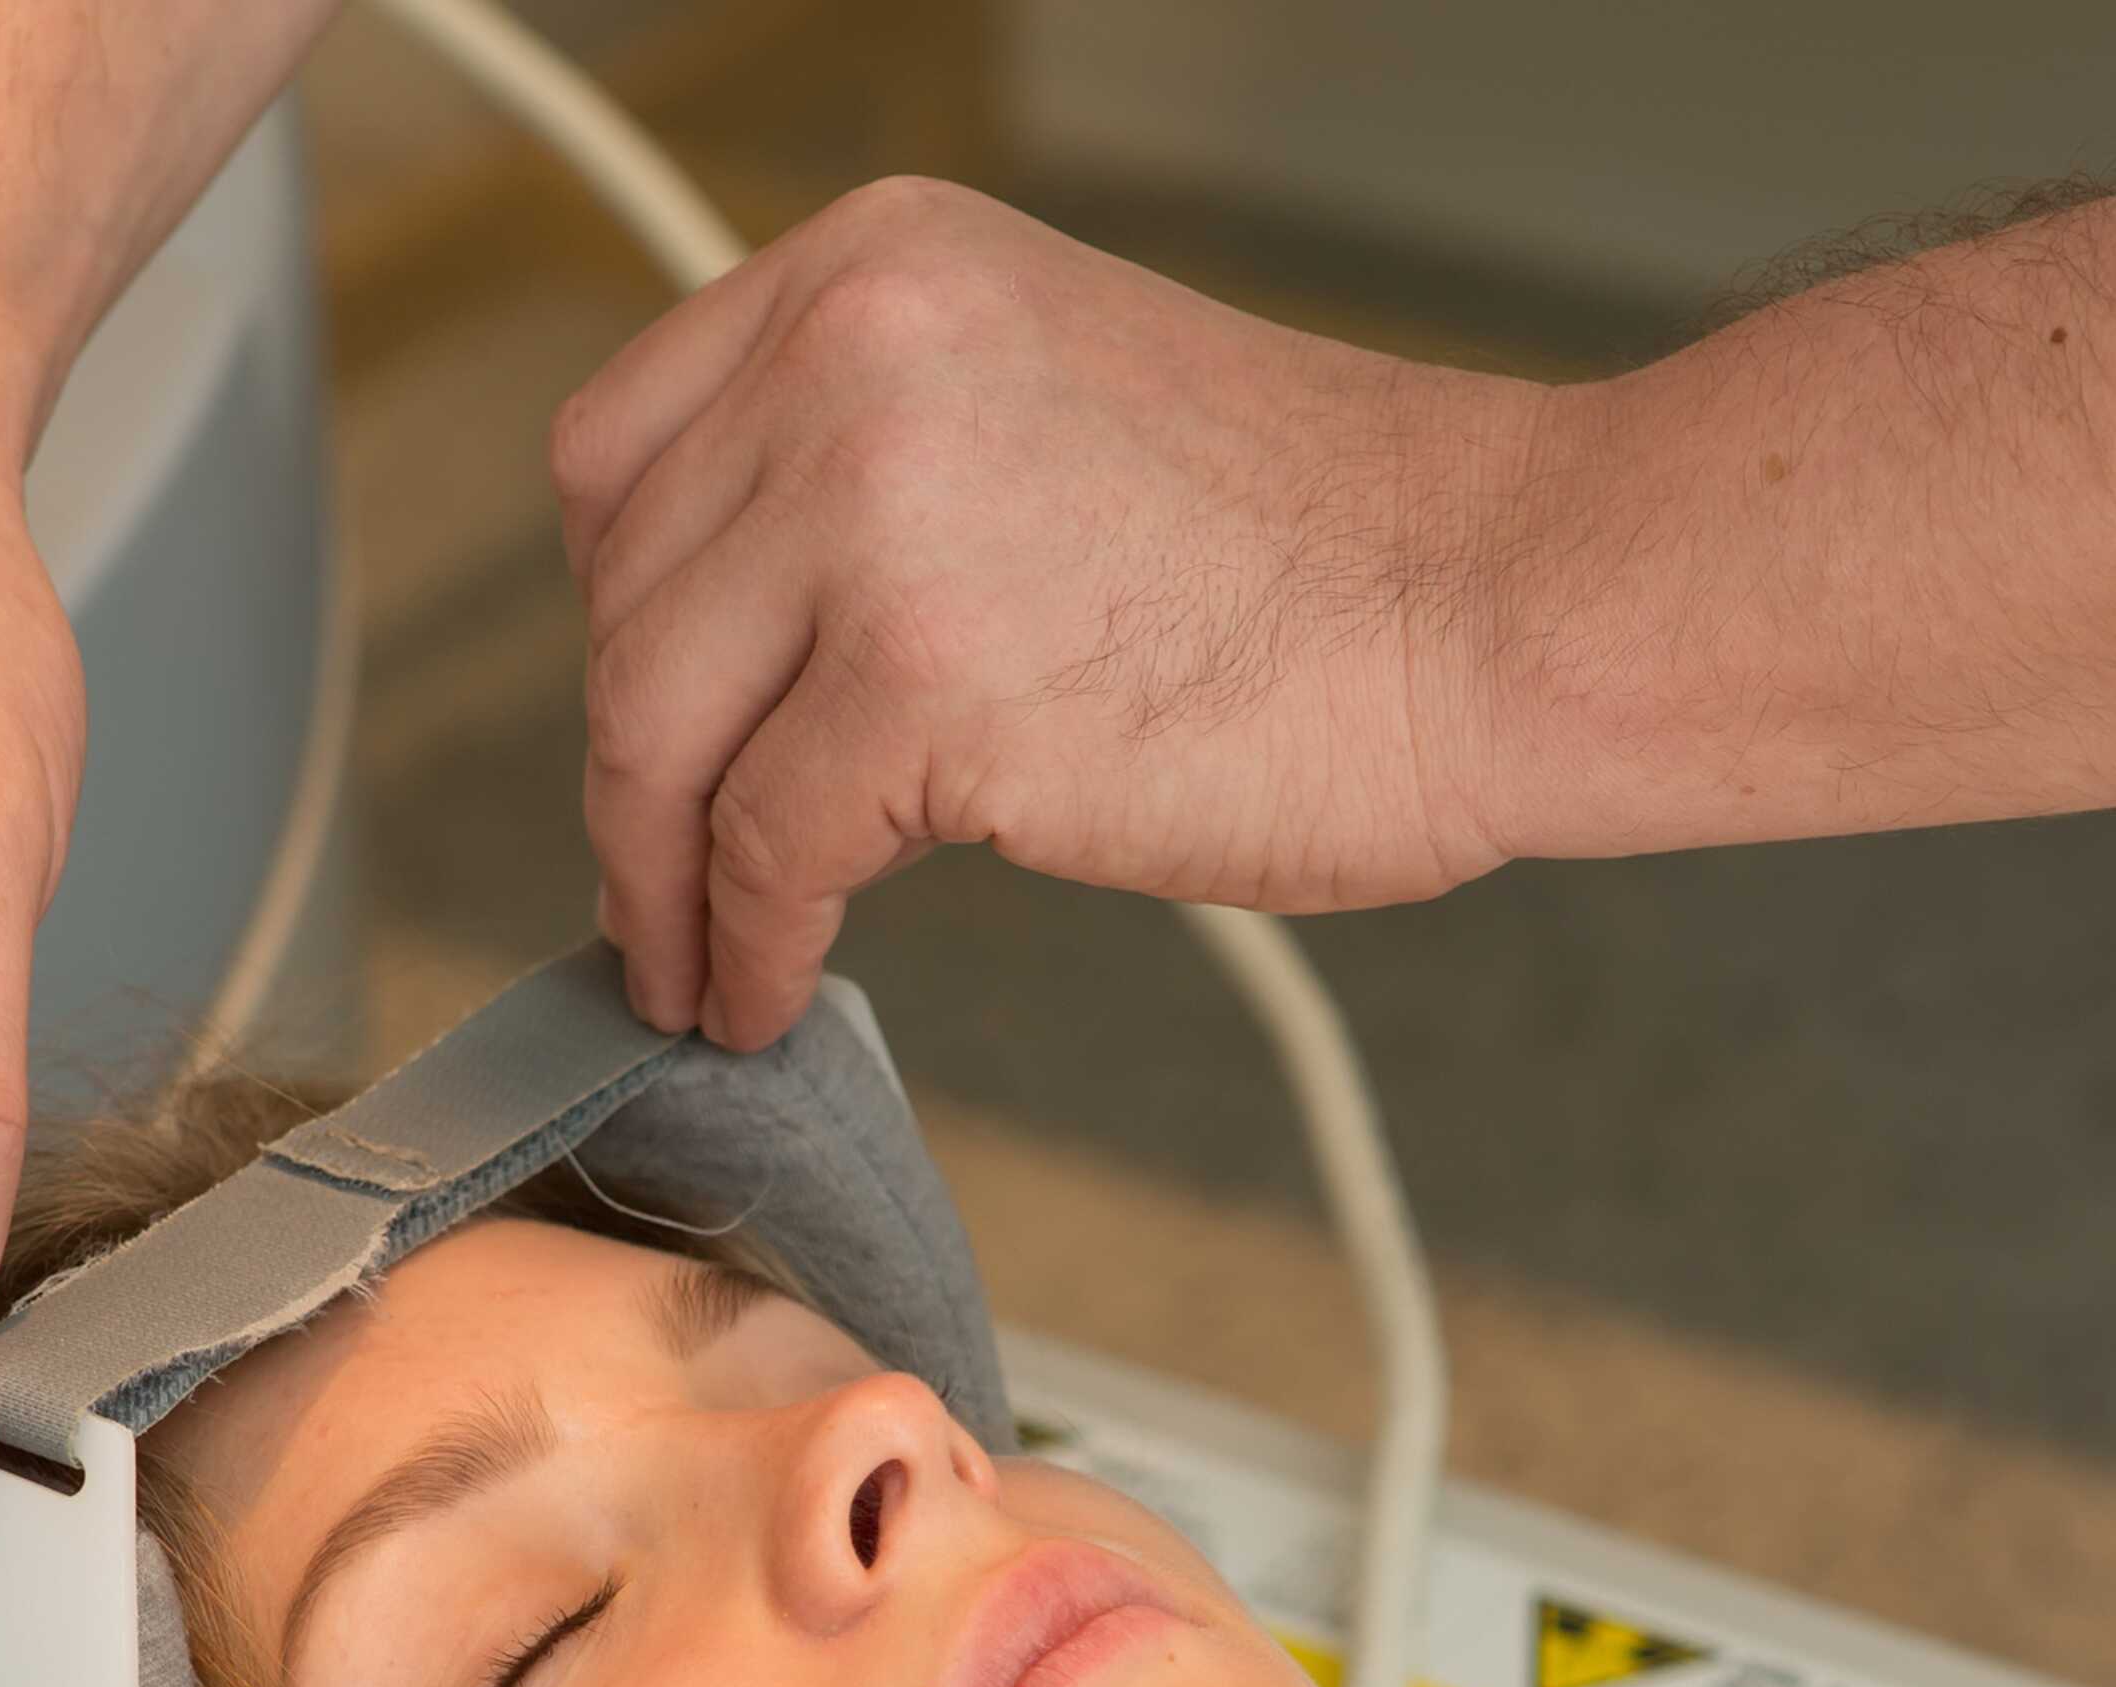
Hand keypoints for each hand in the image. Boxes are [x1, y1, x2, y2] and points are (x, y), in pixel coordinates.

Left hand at [554, 180, 1557, 1047]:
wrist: (1495, 601)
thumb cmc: (1325, 544)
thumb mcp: (1048, 397)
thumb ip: (881, 460)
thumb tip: (743, 637)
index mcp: (873, 268)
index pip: (622, 453)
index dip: (620, 617)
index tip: (653, 723)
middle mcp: (848, 355)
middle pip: (626, 604)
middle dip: (634, 772)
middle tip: (660, 883)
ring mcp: (875, 513)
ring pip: (659, 735)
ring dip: (663, 882)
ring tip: (695, 965)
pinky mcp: (923, 683)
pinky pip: (761, 851)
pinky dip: (748, 944)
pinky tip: (772, 990)